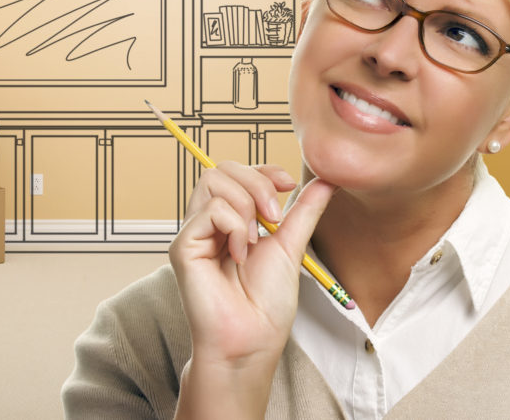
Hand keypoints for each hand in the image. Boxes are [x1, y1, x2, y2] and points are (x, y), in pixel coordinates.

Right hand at [169, 163, 335, 417]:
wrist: (252, 340)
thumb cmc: (266, 304)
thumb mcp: (290, 246)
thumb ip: (303, 211)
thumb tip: (326, 181)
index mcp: (229, 220)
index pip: (236, 172)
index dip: (262, 170)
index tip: (289, 184)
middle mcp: (207, 223)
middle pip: (222, 168)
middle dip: (256, 182)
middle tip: (274, 217)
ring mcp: (193, 232)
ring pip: (213, 180)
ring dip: (246, 204)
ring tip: (255, 239)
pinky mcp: (183, 246)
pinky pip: (210, 210)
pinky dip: (234, 227)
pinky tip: (239, 255)